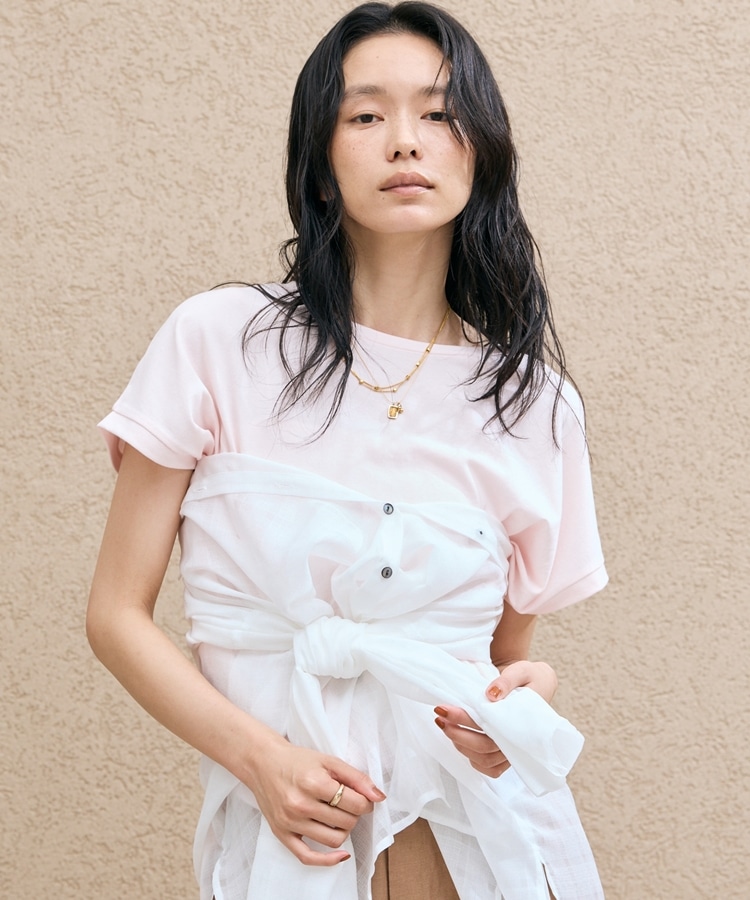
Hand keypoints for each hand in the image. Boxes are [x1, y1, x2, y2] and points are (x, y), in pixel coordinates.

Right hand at [247, 739, 385, 865]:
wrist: (263, 763)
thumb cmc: (297, 760)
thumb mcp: (329, 761)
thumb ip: (356, 778)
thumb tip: (379, 797)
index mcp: (314, 783)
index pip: (355, 804)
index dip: (365, 801)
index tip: (362, 797)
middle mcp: (300, 804)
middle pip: (346, 822)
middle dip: (354, 814)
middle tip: (349, 803)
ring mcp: (290, 822)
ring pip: (333, 840)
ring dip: (344, 830)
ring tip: (339, 816)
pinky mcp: (282, 834)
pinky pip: (308, 857)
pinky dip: (328, 860)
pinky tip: (341, 854)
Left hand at [433, 659, 558, 777]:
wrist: (538, 684)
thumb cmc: (530, 678)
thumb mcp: (521, 671)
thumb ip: (506, 681)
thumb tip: (490, 696)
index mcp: (525, 720)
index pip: (491, 727)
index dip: (464, 720)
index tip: (443, 709)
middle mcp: (520, 742)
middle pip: (484, 748)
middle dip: (456, 733)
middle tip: (438, 715)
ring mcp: (514, 751)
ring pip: (484, 760)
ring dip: (460, 745)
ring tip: (445, 724)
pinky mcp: (508, 755)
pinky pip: (490, 768)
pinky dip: (472, 758)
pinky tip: (460, 741)